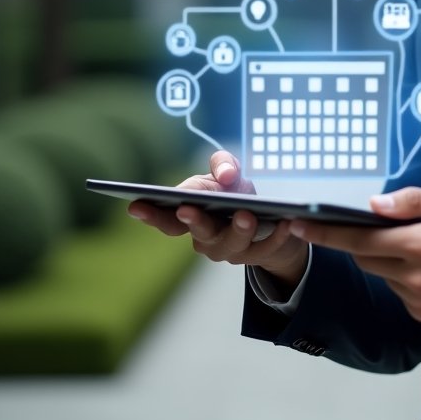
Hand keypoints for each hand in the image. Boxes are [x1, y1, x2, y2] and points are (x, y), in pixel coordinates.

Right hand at [127, 150, 308, 288]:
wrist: (269, 218)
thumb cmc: (236, 194)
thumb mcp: (227, 173)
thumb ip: (222, 164)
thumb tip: (226, 176)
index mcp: (192, 217)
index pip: (167, 220)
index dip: (150, 214)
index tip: (135, 205)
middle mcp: (206, 239)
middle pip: (198, 234)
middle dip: (194, 221)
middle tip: (190, 208)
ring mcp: (231, 251)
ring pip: (231, 245)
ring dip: (237, 230)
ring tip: (246, 214)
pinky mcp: (258, 255)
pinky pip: (266, 248)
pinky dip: (275, 236)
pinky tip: (285, 222)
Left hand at [288, 187, 420, 323]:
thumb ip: (414, 202)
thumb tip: (375, 204)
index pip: (359, 240)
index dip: (326, 233)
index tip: (299, 224)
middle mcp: (414, 276)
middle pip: (366, 258)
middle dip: (365, 241)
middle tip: (387, 225)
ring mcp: (418, 299)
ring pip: (382, 273)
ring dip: (388, 258)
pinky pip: (398, 289)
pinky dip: (403, 274)